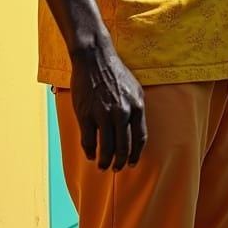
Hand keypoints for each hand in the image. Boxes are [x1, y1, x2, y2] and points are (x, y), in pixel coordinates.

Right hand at [70, 40, 146, 170]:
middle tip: (117, 169)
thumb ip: (136, 109)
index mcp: (137, 106)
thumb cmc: (116, 73)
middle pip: (124, 147)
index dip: (136, 154)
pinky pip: (89, 141)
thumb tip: (135, 131)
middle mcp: (123, 112)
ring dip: (105, 162)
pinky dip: (90, 152)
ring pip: (106, 148)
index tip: (132, 163)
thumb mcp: (135, 89)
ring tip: (103, 167)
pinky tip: (91, 155)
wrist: (95, 59)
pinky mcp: (86, 115)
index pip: (140, 138)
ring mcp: (104, 115)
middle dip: (120, 162)